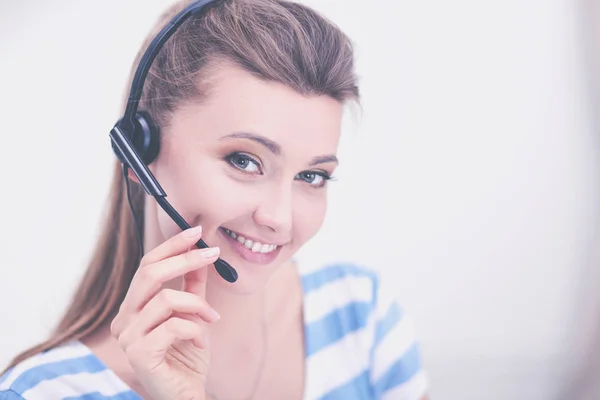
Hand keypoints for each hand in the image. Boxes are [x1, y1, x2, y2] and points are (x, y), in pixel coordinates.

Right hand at [110, 226, 219, 399]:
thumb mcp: (193, 314)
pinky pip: (173, 326)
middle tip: (212, 254)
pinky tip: (202, 340)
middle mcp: (124, 319)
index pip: (147, 265)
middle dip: (184, 259)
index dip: (171, 246)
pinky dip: (195, 329)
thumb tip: (202, 252)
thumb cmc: (187, 356)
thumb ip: (193, 286)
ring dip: (197, 305)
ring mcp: (128, 337)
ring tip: (212, 319)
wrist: (186, 394)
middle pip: (149, 274)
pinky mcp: (139, 354)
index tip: (197, 231)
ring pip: (165, 299)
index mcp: (133, 307)